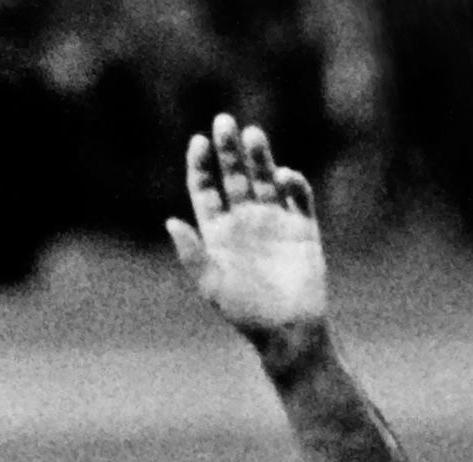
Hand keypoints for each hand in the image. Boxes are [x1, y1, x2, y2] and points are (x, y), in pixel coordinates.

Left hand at [167, 116, 326, 342]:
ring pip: (265, 178)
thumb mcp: (211, 284)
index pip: (206, 191)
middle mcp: (245, 222)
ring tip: (252, 134)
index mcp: (218, 234)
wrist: (287, 329)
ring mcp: (274, 221)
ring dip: (260, 156)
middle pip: (234, 176)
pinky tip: (283, 176)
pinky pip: (298, 197)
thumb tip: (170, 221)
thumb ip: (192, 253)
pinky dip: (292, 183)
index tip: (198, 142)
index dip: (201, 166)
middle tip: (223, 121)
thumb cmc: (245, 312)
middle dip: (228, 150)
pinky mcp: (302, 227)